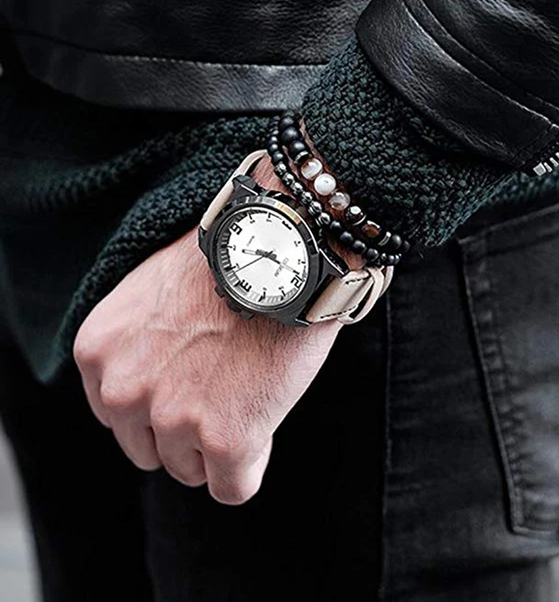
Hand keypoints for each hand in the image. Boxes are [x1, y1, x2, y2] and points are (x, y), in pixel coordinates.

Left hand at [73, 156, 343, 504]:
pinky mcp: (225, 439)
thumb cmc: (230, 263)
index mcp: (98, 353)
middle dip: (187, 430)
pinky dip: (249, 467)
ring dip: (219, 446)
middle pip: (151, 451)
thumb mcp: (153, 296)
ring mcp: (172, 417)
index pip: (118, 418)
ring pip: (191, 471)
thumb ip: (138, 350)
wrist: (282, 248)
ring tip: (248, 394)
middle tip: (227, 389)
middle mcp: (123, 391)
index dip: (165, 403)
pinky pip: (232, 488)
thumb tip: (157, 397)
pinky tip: (264, 423)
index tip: (197, 380)